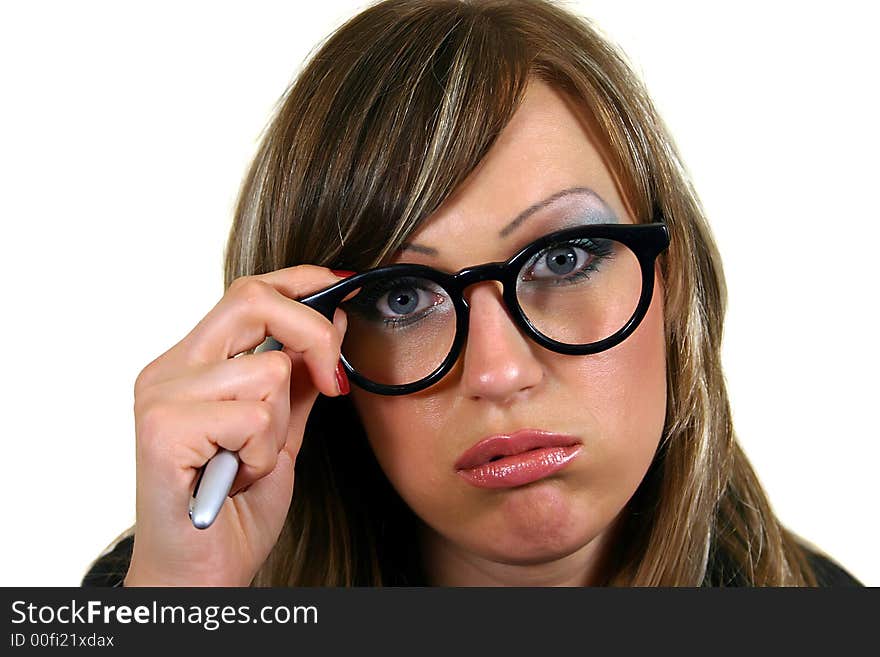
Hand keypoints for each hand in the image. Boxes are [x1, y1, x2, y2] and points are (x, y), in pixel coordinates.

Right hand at [123, 266, 350, 585]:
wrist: (200, 575)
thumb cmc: (233, 508)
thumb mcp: (281, 433)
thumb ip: (301, 378)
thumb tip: (335, 319)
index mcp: (190, 363)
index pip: (247, 292)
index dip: (301, 281)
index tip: (345, 285)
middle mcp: (167, 369)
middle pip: (252, 301)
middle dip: (312, 337)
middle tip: (332, 385)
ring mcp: (159, 397)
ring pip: (268, 372)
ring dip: (278, 428)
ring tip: (249, 461)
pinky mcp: (163, 430)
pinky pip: (255, 417)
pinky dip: (262, 454)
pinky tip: (236, 476)